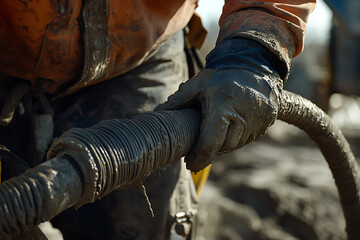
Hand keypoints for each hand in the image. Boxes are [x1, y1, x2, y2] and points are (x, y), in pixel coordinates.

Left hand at [156, 38, 282, 171]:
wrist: (257, 68)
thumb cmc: (223, 77)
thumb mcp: (199, 84)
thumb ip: (179, 100)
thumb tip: (157, 113)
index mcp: (222, 109)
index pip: (209, 144)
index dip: (197, 159)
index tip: (189, 164)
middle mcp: (241, 119)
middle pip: (221, 148)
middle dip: (208, 151)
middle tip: (197, 150)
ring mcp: (256, 123)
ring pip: (234, 145)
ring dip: (221, 146)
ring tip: (212, 137)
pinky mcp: (264, 125)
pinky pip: (246, 140)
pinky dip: (234, 139)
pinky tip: (227, 130)